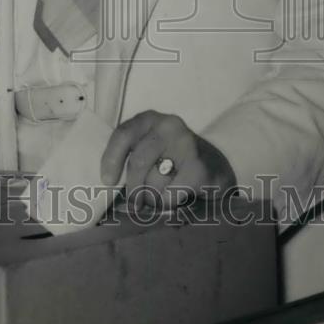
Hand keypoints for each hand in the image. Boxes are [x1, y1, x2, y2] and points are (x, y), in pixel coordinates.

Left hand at [100, 110, 235, 208]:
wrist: (215, 168)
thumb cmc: (172, 161)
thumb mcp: (149, 149)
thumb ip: (129, 158)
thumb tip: (108, 186)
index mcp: (149, 119)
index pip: (123, 135)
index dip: (112, 159)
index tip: (108, 181)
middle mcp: (168, 126)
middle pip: (137, 162)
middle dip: (134, 189)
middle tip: (136, 203)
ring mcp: (186, 144)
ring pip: (153, 182)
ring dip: (154, 197)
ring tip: (164, 194)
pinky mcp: (199, 166)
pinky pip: (170, 194)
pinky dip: (169, 203)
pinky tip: (179, 196)